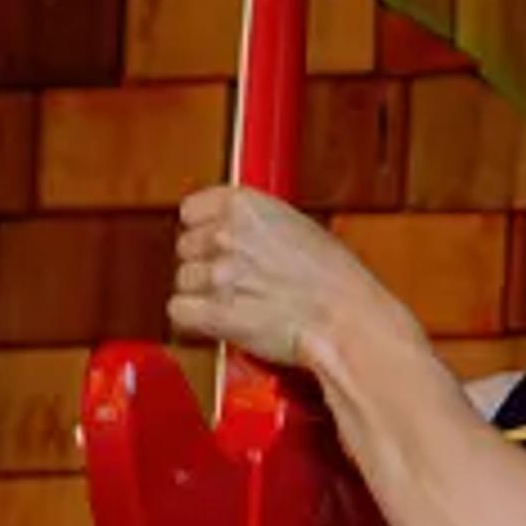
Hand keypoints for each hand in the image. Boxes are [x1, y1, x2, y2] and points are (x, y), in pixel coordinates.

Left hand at [169, 182, 383, 373]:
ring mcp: (218, 274)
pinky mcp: (215, 313)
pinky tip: (215, 320)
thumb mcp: (296, 226)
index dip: (202, 231)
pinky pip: (179, 312)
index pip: (190, 211)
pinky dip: (193, 320)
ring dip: (201, 295)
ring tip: (234, 302)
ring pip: (183, 281)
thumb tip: (239, 232)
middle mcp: (226, 234)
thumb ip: (257, 224)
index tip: (213, 243)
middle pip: (185, 247)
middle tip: (233, 279)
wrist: (346, 319)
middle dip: (204, 264)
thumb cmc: (335, 280)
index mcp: (244, 204)